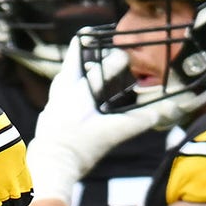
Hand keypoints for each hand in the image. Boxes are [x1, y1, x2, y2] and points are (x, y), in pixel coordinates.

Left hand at [28, 40, 178, 203]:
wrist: (49, 166)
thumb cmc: (78, 149)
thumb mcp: (111, 135)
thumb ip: (135, 123)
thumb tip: (157, 114)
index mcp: (78, 92)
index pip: (99, 69)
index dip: (114, 60)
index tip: (126, 56)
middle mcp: (62, 92)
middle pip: (72, 62)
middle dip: (83, 50)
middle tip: (90, 38)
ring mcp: (52, 103)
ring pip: (63, 77)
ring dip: (75, 70)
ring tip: (86, 68)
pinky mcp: (48, 115)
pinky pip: (59, 93)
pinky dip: (69, 88)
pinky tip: (76, 97)